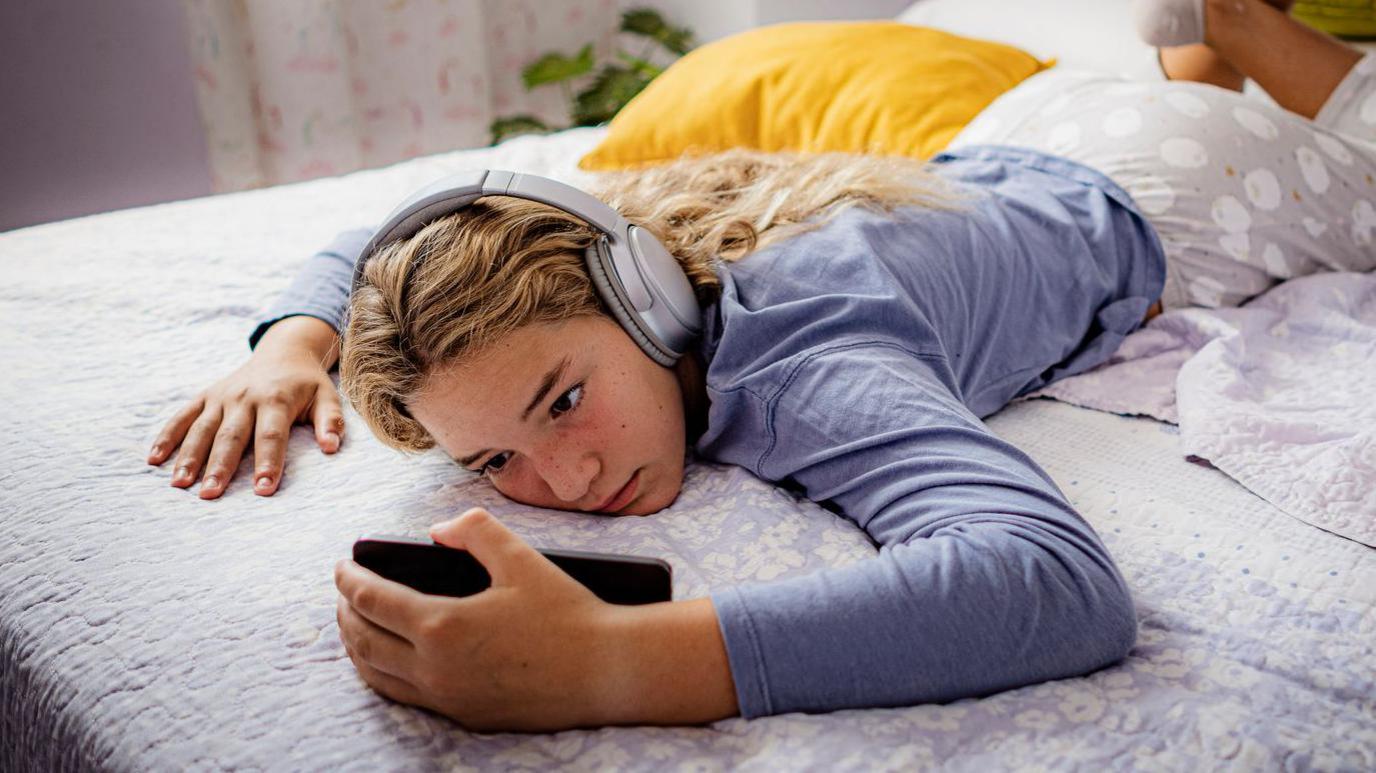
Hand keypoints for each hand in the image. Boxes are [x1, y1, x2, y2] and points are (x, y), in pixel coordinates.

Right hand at [147, 317, 343, 498]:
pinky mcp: (205, 396)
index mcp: (276, 399)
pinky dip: (167, 436)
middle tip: (210, 495)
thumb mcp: (327, 395)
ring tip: (179, 485)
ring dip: (188, 457)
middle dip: (220, 467)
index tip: (263, 490)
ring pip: (201, 429)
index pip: (271, 435)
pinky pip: (182, 416)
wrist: (283, 351)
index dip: (268, 462)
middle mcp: (244, 397)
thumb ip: (330, 421)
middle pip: (231, 436)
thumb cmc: (307, 382)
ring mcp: (221, 396)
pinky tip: (154, 460)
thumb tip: (332, 448)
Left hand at [334, 508, 624, 731]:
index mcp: (443, 625)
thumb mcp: (520, 557)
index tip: (342, 564)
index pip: (371, 600)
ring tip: (355, 623)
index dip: (349, 579)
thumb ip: (473, 530)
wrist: (604, 671)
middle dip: (345, 612)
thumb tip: (437, 533)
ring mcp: (447, 697)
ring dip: (356, 646)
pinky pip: (404, 695)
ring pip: (377, 675)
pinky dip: (382, 673)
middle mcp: (435, 668)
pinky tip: (390, 659)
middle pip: (363, 640)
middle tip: (344, 591)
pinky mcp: (463, 715)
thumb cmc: (567, 612)